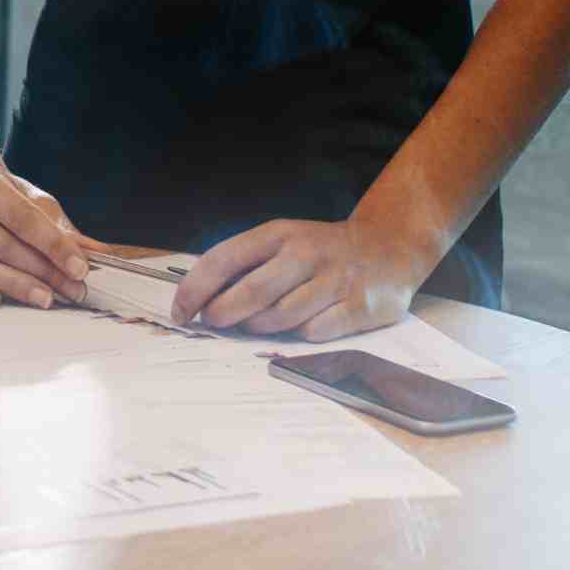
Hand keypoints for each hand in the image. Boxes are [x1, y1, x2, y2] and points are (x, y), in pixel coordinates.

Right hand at [0, 147, 91, 309]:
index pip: (19, 215)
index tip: (80, 268)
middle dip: (39, 270)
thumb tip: (98, 255)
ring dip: (12, 284)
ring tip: (44, 299)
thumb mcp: (34, 203)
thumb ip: (62, 229)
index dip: (52, 244)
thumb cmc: (3, 201)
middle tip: (70, 290)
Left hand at [171, 213, 438, 338]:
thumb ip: (246, 264)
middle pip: (252, 293)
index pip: (224, 259)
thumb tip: (199, 299)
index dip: (195, 289)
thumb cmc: (322, 250)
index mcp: (280, 234)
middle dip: (223, 314)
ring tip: (257, 323)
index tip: (180, 312)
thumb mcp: (284, 241)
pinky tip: (302, 324)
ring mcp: (335, 280)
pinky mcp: (360, 307)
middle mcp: (307, 253)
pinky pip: (314, 332)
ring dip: (260, 327)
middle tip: (213, 323)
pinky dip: (300, 335)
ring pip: (281, 317)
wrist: (390, 246)